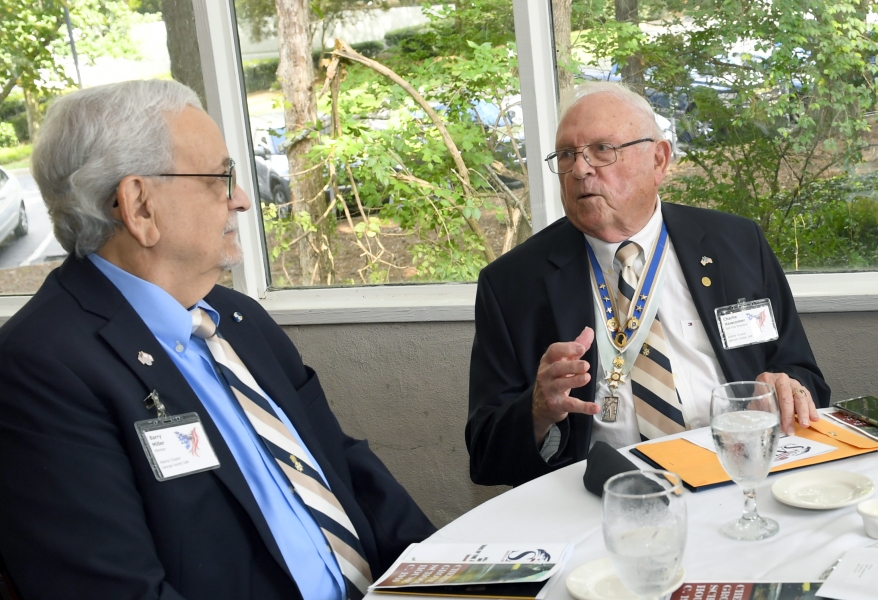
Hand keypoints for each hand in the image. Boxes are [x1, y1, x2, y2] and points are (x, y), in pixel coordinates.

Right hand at [533, 327, 598, 443]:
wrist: (541, 404)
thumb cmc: (555, 378)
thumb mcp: (563, 361)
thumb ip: (576, 347)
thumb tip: (590, 330)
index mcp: (548, 361)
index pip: (553, 351)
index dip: (567, 348)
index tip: (581, 348)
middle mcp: (546, 374)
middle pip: (557, 368)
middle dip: (571, 365)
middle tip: (586, 365)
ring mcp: (550, 390)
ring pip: (560, 384)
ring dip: (574, 381)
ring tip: (586, 377)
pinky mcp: (556, 404)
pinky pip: (570, 405)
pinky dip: (583, 407)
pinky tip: (595, 407)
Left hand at [756, 372, 819, 435]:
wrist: (773, 385)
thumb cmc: (764, 396)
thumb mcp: (757, 402)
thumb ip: (760, 411)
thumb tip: (764, 428)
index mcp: (767, 379)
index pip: (770, 394)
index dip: (773, 409)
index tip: (775, 422)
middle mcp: (781, 379)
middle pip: (786, 397)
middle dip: (788, 415)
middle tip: (790, 430)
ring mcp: (794, 384)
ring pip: (800, 397)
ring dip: (803, 413)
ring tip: (804, 425)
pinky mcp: (803, 389)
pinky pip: (809, 399)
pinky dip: (811, 409)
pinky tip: (814, 419)